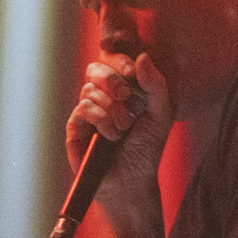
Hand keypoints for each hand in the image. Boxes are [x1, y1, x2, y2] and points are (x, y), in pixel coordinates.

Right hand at [65, 53, 172, 209]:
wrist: (133, 180)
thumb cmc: (147, 149)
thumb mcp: (161, 115)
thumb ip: (156, 86)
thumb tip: (143, 56)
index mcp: (123, 89)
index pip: (114, 61)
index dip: (120, 61)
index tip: (133, 73)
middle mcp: (103, 97)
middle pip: (96, 68)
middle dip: (112, 79)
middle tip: (126, 97)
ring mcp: (87, 111)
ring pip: (90, 89)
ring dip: (111, 108)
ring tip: (124, 128)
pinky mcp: (75, 127)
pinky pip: (83, 108)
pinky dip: (101, 119)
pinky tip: (112, 135)